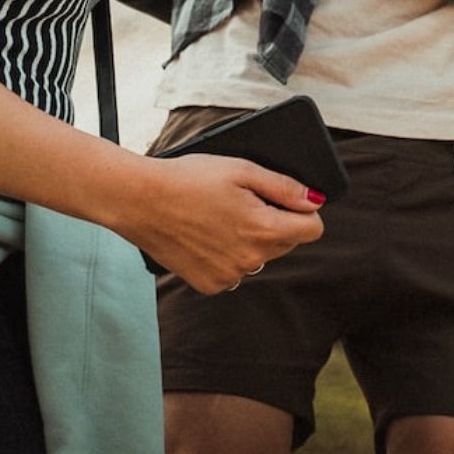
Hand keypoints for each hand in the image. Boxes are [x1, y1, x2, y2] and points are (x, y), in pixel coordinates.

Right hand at [119, 151, 324, 293]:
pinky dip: (227, 256)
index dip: (303, 210)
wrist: (139, 201)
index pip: (312, 229)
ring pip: (260, 257)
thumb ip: (284, 187)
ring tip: (220, 217)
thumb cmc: (188, 179)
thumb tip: (314, 200)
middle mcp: (250, 259)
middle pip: (286, 242)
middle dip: (275, 222)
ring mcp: (229, 275)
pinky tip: (207, 236)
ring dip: (251, 241)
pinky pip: (234, 271)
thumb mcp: (242, 170)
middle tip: (243, 202)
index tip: (286, 199)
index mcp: (264, 229)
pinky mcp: (210, 284)